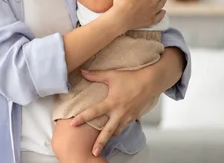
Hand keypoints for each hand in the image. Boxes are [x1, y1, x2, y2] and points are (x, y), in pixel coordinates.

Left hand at [70, 47, 185, 155]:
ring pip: (116, 131)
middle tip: (93, 152)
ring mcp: (127, 117)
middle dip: (100, 143)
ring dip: (109, 138)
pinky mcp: (133, 118)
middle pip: (107, 131)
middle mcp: (119, 112)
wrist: (150, 82)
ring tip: (102, 145)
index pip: (94, 112)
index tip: (73, 123)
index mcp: (112, 102)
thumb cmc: (131, 78)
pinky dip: (117, 130)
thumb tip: (82, 71)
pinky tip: (113, 131)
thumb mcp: (111, 75)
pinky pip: (123, 127)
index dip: (82, 117)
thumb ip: (95, 75)